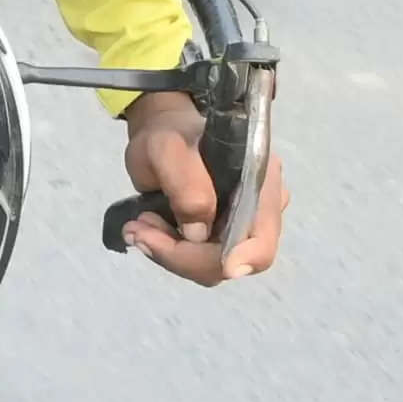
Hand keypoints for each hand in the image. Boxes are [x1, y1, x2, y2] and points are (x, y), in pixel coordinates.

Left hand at [117, 90, 287, 285]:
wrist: (160, 134)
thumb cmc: (167, 135)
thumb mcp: (167, 150)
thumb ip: (187, 186)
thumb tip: (200, 234)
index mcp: (260, 181)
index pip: (262, 238)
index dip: (245, 258)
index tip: (216, 264)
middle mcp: (260, 207)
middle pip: (235, 260)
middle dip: (185, 256)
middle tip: (141, 233)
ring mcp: (242, 225)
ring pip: (214, 267)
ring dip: (172, 255)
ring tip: (140, 227)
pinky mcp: (222, 236)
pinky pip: (201, 262)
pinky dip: (171, 253)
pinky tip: (148, 230)